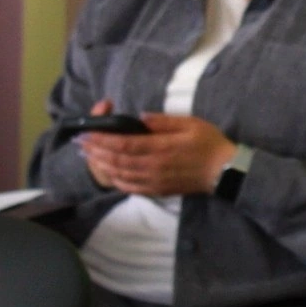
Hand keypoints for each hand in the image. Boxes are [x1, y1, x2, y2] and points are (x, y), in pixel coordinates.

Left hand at [80, 112, 236, 197]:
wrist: (224, 171)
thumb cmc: (210, 143)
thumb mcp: (191, 123)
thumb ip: (164, 121)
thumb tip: (140, 117)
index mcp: (161, 147)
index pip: (124, 144)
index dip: (102, 140)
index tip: (87, 133)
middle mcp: (154, 166)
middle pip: (117, 160)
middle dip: (95, 151)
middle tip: (81, 143)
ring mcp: (155, 180)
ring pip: (121, 174)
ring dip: (102, 165)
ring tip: (89, 156)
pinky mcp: (158, 190)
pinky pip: (131, 187)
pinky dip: (116, 180)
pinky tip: (111, 173)